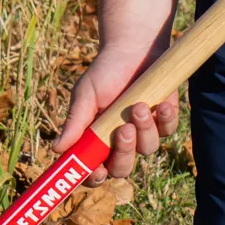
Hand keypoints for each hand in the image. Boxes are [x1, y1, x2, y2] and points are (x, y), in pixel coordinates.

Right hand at [54, 44, 180, 182]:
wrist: (134, 47)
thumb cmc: (104, 72)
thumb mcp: (85, 96)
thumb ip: (74, 123)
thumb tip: (56, 148)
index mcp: (96, 142)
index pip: (93, 171)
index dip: (94, 177)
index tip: (97, 170)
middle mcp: (119, 143)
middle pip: (122, 168)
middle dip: (124, 154)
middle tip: (123, 131)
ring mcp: (143, 133)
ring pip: (147, 149)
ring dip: (144, 130)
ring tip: (139, 105)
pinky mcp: (164, 120)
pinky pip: (167, 130)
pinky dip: (165, 119)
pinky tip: (162, 104)